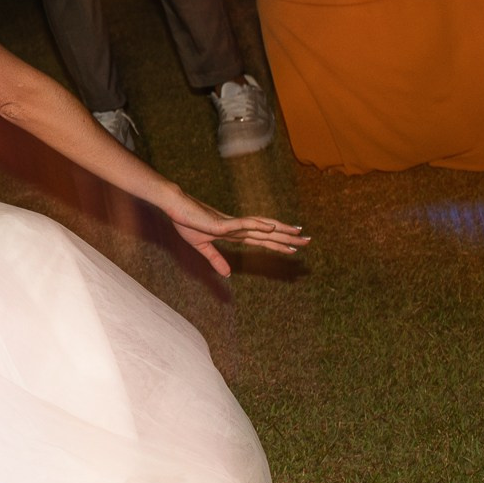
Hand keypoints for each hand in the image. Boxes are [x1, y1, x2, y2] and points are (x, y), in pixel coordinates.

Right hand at [164, 194, 308, 276]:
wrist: (174, 207)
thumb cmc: (186, 222)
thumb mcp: (201, 246)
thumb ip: (216, 259)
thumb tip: (227, 275)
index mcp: (234, 233)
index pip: (261, 240)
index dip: (278, 244)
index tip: (294, 248)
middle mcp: (237, 227)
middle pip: (267, 233)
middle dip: (288, 237)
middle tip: (308, 240)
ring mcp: (231, 224)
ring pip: (261, 227)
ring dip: (280, 229)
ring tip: (297, 231)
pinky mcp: (221, 223)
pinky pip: (243, 223)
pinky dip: (258, 225)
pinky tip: (271, 227)